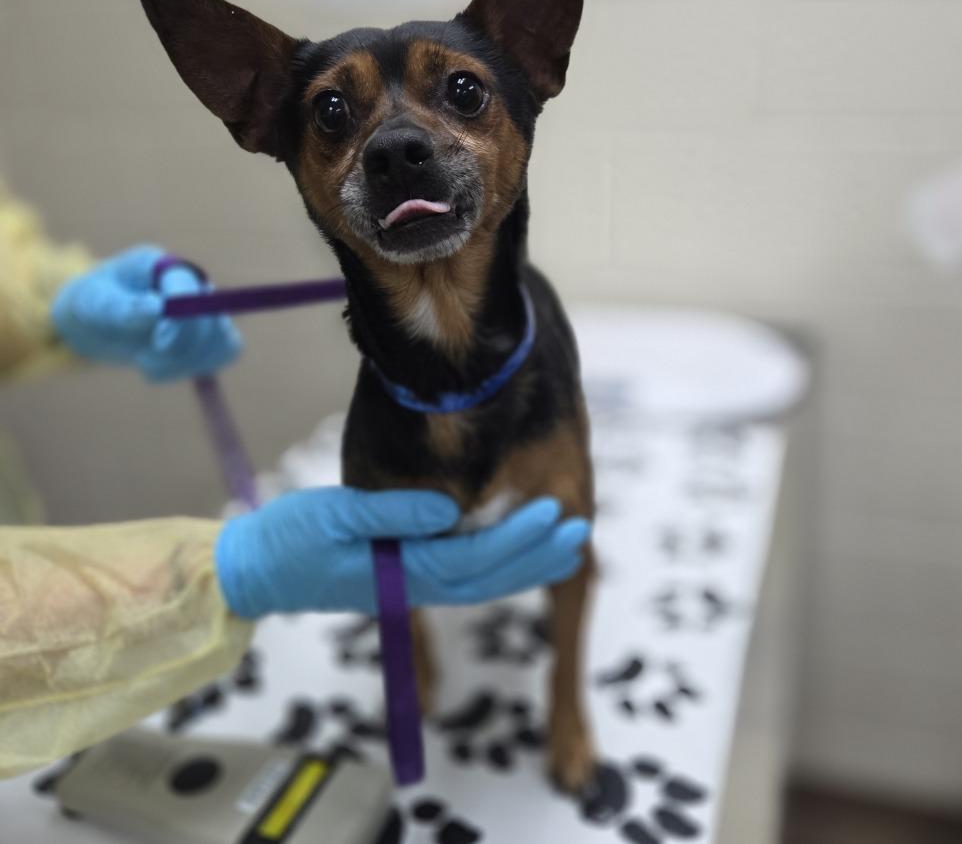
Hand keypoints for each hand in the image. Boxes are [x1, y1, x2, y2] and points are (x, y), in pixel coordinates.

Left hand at [51, 245, 241, 381]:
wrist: (95, 321)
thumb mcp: (97, 304)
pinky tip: (161, 369)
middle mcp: (193, 286)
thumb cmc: (92, 305)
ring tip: (145, 363)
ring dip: (185, 362)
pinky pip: (222, 355)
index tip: (159, 341)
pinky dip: (193, 369)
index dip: (183, 318)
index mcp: (165, 268)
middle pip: (214, 318)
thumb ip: (125, 307)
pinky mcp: (208, 335)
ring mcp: (204, 310)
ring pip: (223, 341)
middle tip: (144, 360)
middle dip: (184, 346)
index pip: (190, 289)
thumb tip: (156, 308)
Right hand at [214, 487, 590, 619]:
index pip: (471, 558)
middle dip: (535, 556)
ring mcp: (409, 584)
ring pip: (479, 580)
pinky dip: (496, 563)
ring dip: (524, 564)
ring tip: (564, 541)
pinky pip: (462, 574)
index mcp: (400, 571)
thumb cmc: (288, 541)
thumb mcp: (336, 515)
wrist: (255, 572)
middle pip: (486, 577)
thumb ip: (394, 512)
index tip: (551, 513)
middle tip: (578, 529)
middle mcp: (413, 584)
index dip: (515, 539)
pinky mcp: (404, 575)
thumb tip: (452, 505)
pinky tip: (517, 547)